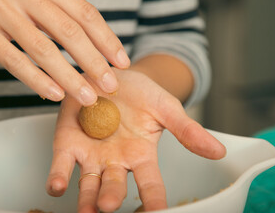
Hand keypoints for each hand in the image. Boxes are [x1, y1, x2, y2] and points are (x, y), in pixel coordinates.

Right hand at [0, 0, 129, 104]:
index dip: (107, 40)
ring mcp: (0, 10)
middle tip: (111, 86)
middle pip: (69, 32)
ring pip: (44, 50)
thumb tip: (92, 45)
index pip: (85, 13)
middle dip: (94, 62)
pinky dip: (37, 80)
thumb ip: (57, 11)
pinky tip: (53, 94)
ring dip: (70, 77)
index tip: (121, 62)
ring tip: (88, 97)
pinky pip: (14, 60)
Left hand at [46, 68, 225, 211]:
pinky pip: (62, 163)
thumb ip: (187, 130)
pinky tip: (57, 187)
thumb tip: (218, 151)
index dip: (154, 201)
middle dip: (112, 198)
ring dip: (86, 198)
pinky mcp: (68, 143)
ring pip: (88, 182)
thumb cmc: (141, 93)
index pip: (151, 185)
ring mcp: (91, 154)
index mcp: (141, 156)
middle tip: (110, 206)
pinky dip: (58, 177)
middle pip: (115, 186)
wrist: (112, 76)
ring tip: (86, 209)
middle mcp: (116, 161)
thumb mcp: (166, 108)